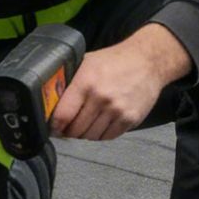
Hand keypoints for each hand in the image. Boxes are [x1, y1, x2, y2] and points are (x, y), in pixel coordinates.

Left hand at [49, 24, 191, 142]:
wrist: (148, 62)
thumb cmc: (114, 61)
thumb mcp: (87, 63)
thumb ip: (70, 81)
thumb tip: (50, 102)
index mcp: (86, 82)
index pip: (62, 115)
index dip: (55, 125)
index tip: (53, 127)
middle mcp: (101, 98)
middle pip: (76, 129)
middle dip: (69, 131)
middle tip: (68, 128)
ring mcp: (117, 110)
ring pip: (91, 136)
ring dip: (85, 134)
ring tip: (85, 124)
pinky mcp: (130, 119)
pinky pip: (108, 136)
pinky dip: (101, 134)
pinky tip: (100, 124)